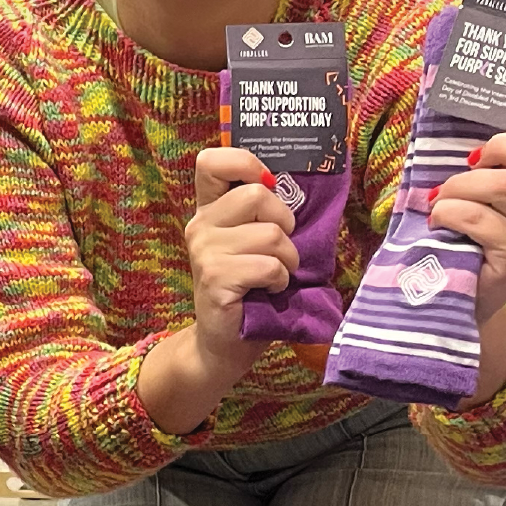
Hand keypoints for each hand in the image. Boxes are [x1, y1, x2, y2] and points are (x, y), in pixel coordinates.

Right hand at [137, 148, 300, 431]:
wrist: (224, 344)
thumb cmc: (249, 291)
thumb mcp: (253, 244)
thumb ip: (265, 215)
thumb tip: (305, 188)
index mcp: (209, 211)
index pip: (212, 161)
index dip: (245, 162)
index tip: (265, 184)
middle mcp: (200, 226)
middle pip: (257, 194)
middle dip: (284, 222)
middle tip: (280, 248)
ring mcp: (203, 252)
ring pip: (270, 234)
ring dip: (287, 259)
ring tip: (276, 276)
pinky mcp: (215, 279)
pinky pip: (268, 266)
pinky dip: (280, 280)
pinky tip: (269, 292)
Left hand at [428, 102, 505, 326]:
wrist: (460, 284)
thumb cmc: (468, 224)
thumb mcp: (484, 182)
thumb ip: (494, 155)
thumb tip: (472, 124)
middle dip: (500, 147)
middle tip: (470, 162)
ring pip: (505, 185)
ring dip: (460, 185)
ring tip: (442, 199)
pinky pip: (479, 218)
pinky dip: (448, 212)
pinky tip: (439, 221)